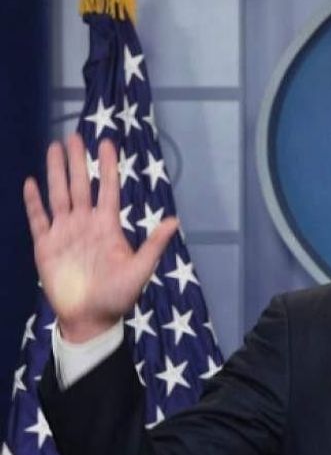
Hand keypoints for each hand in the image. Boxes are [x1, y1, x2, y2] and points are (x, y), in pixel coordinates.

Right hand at [23, 133, 177, 342]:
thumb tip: (175, 220)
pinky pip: (38, 219)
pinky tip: (31, 182)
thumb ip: (154, 244)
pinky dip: (34, 202)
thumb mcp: (140, 269)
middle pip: (81, 185)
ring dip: (56, 172)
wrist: (91, 318)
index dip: (108, 167)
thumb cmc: (119, 295)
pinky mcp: (45, 246)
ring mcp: (64, 233)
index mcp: (108, 226)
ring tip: (55, 148)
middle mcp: (86, 223)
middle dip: (78, 161)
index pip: (108, 189)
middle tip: (75, 136)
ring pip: (59, 195)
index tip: (108, 143)